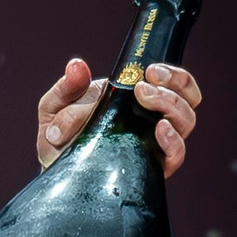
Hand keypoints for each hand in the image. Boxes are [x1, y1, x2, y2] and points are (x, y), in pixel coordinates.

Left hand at [37, 57, 201, 176]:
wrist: (49, 170)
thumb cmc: (58, 135)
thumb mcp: (56, 106)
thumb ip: (67, 86)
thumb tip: (77, 65)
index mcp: (135, 100)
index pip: (175, 83)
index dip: (173, 75)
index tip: (151, 70)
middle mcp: (151, 120)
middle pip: (187, 100)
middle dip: (174, 87)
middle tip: (144, 86)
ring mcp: (153, 143)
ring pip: (185, 123)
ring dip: (171, 106)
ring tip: (146, 98)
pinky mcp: (151, 167)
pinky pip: (175, 155)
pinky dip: (173, 141)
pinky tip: (159, 129)